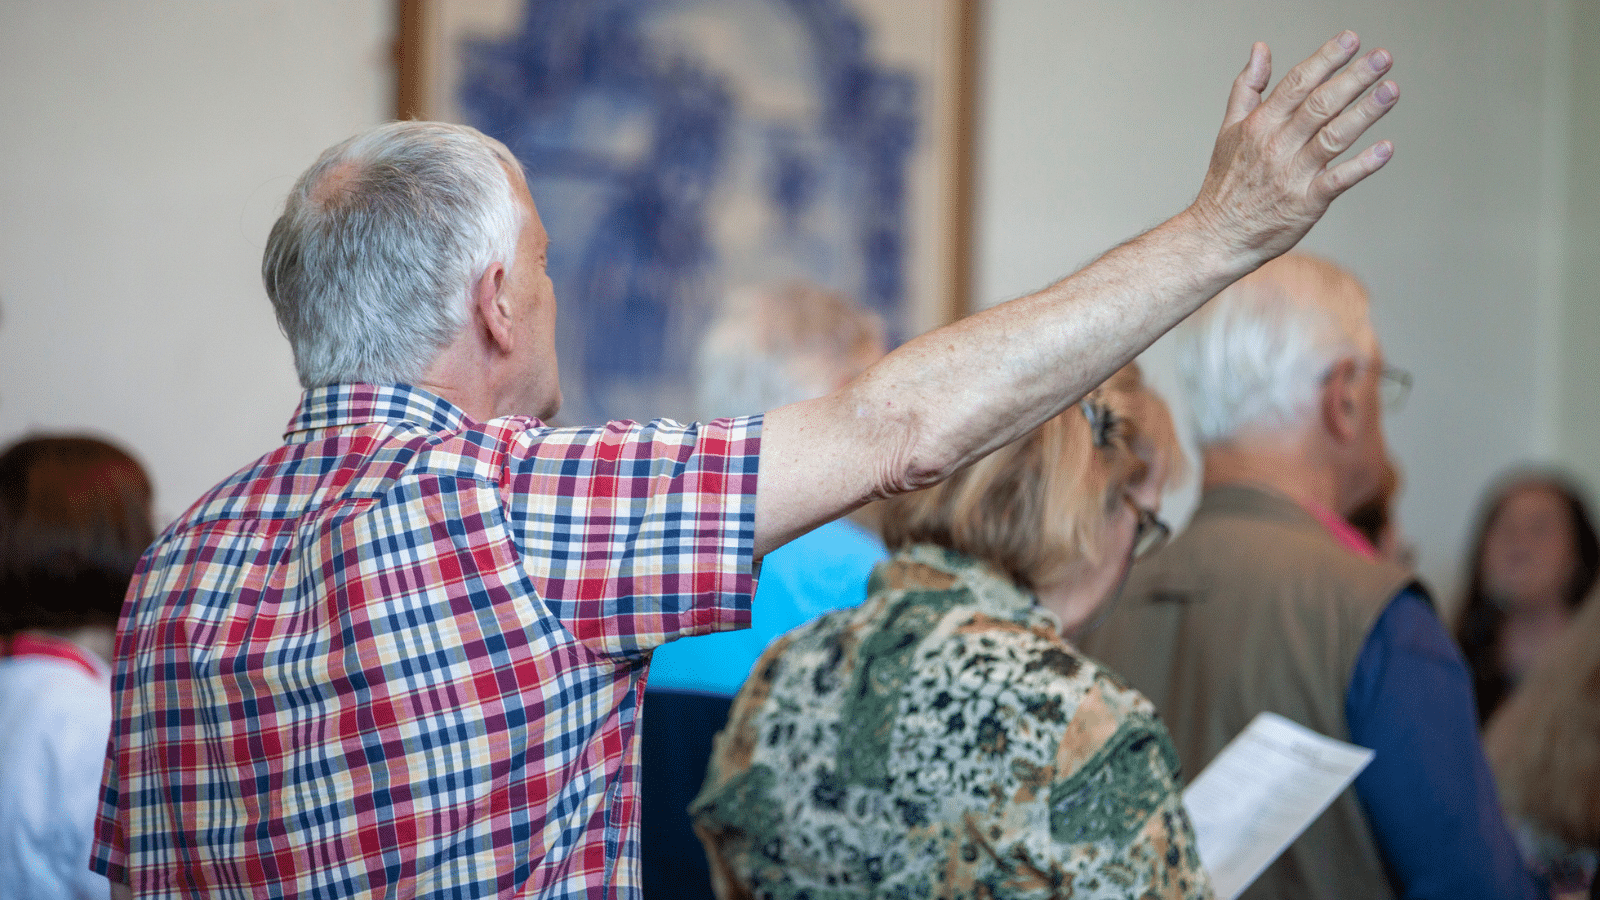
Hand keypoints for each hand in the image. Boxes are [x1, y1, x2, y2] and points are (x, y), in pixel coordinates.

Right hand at [1186, 32, 1398, 264]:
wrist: (1216, 237)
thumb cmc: (1226, 184)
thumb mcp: (1229, 130)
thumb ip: (1248, 88)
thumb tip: (1260, 49)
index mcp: (1259, 125)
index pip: (1297, 83)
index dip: (1326, 59)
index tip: (1351, 39)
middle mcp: (1276, 146)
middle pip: (1320, 104)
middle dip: (1354, 78)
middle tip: (1382, 58)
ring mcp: (1292, 175)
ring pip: (1333, 136)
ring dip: (1365, 112)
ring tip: (1391, 90)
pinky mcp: (1306, 204)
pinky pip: (1338, 181)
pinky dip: (1363, 165)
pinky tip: (1386, 148)